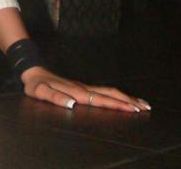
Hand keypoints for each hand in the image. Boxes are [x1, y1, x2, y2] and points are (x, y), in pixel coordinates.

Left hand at [21, 66, 150, 112]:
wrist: (33, 71)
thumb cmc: (37, 85)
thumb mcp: (41, 92)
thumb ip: (56, 98)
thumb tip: (72, 104)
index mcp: (77, 92)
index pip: (101, 100)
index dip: (117, 104)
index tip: (133, 109)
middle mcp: (83, 88)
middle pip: (110, 94)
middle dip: (129, 101)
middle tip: (146, 108)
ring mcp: (84, 86)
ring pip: (109, 91)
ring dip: (125, 97)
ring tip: (141, 103)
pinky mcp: (82, 86)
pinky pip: (103, 91)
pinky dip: (116, 95)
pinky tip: (121, 99)